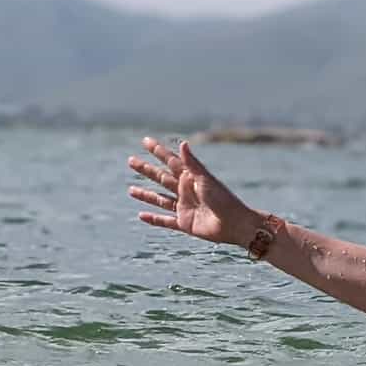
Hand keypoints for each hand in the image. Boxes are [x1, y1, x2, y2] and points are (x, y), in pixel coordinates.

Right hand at [127, 137, 258, 246]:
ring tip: (130, 190)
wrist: (235, 224)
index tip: (145, 141)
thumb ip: (192, 164)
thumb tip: (182, 143)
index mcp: (192, 178)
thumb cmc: (224, 199)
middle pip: (162, 178)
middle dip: (146, 170)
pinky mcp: (185, 223)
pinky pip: (166, 221)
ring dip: (146, 195)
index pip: (171, 162)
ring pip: (161, 199)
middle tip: (130, 160)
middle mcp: (187, 191)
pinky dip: (154, 219)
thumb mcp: (206, 180)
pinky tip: (141, 216)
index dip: (158, 151)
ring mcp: (185, 207)